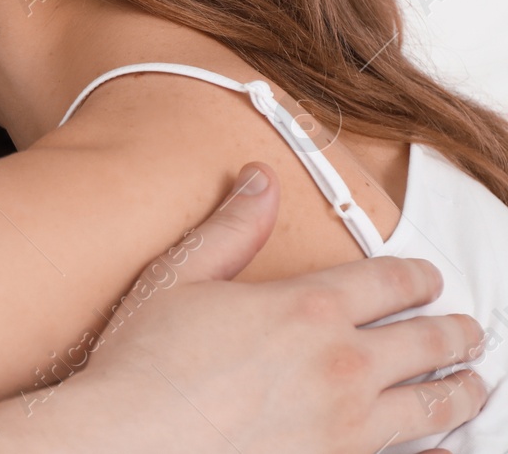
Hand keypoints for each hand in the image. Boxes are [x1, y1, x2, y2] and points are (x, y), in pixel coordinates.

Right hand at [80, 162, 485, 453]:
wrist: (132, 441)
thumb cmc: (146, 364)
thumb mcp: (180, 277)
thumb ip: (231, 228)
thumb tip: (259, 181)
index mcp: (307, 307)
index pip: (388, 282)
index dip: (417, 277)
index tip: (427, 279)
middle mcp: (342, 363)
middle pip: (426, 341)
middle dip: (454, 332)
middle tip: (467, 330)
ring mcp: (348, 425)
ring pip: (433, 404)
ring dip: (462, 389)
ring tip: (473, 384)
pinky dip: (439, 453)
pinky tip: (448, 449)